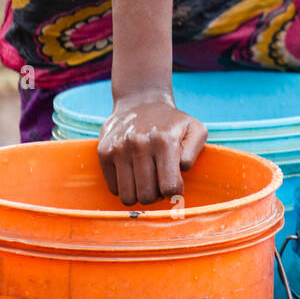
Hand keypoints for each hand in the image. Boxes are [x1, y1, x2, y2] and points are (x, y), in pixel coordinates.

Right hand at [97, 91, 206, 205]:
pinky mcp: (104, 152)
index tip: (173, 184)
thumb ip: (194, 152)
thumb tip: (180, 170)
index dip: (174, 192)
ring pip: (128, 197)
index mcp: (165, 142)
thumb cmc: (172, 122)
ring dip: (139, 194)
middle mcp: (140, 144)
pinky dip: (124, 187)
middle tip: (158, 181)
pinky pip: (114, 190)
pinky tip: (132, 173)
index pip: (169, 188)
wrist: (141, 101)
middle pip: (148, 197)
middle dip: (156, 195)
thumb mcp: (195, 129)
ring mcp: (119, 149)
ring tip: (145, 180)